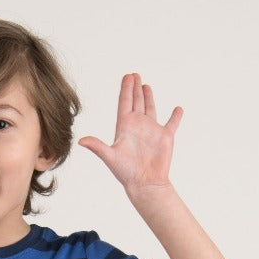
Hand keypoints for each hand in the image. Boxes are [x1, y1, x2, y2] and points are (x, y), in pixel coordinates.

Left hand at [78, 74, 181, 193]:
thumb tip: (80, 141)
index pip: (124, 102)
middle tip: (134, 75)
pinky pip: (172, 123)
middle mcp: (138, 126)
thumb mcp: (110, 157)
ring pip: (150, 108)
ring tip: (146, 85)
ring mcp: (151, 130)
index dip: (125, 89)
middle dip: (135, 88)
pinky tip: (178, 108)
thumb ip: (97, 146)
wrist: (144, 183)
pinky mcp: (165, 137)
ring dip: (148, 97)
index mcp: (124, 127)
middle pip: (136, 102)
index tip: (127, 76)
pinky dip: (176, 116)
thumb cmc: (126, 173)